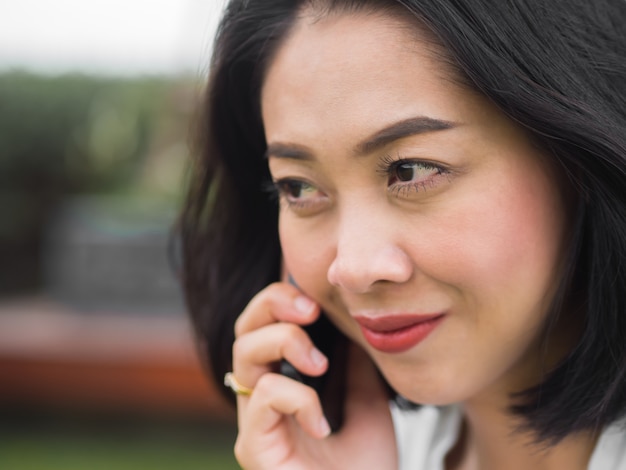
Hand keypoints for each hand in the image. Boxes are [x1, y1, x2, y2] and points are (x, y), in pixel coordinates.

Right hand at [231, 282, 397, 469]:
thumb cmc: (364, 468)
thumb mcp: (368, 400)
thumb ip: (354, 362)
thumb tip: (351, 320)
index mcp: (285, 383)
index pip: (265, 325)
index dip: (282, 299)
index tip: (317, 299)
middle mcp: (262, 399)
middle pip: (244, 329)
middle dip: (272, 303)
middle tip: (310, 309)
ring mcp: (254, 423)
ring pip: (244, 353)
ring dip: (285, 342)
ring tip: (319, 364)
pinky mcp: (253, 449)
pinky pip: (264, 398)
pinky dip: (298, 398)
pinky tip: (322, 424)